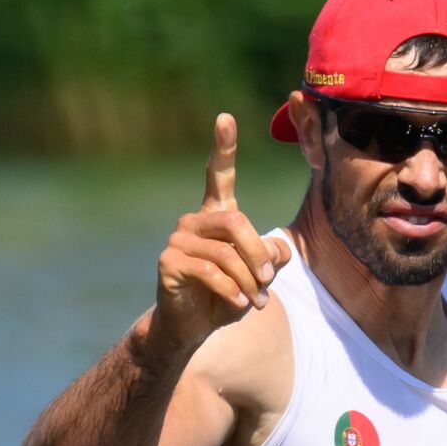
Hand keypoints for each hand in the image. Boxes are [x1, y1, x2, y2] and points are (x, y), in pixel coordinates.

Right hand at [153, 114, 293, 351]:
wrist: (193, 327)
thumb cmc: (227, 295)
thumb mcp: (259, 275)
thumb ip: (273, 257)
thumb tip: (278, 251)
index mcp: (216, 215)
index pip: (219, 175)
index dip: (223, 147)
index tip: (225, 118)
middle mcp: (194, 220)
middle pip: (236, 222)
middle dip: (258, 254)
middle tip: (268, 281)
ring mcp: (178, 239)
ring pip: (226, 252)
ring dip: (248, 280)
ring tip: (255, 301)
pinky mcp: (169, 262)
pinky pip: (209, 272)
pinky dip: (230, 291)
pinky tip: (237, 303)